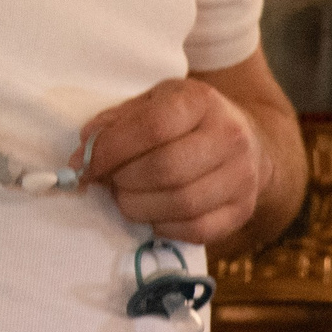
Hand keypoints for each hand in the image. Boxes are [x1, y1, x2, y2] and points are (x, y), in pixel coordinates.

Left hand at [79, 76, 267, 245]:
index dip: (111, 150)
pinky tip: (154, 214)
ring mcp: (242, 176)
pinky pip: (197, 230)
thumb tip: (82, 157)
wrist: (249, 143)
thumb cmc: (188, 122)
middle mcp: (230, 136)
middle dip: (124, 182)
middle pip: (166, 169)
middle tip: (111, 182)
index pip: (152, 127)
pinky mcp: (242, 210)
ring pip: (181, 203)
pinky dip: (164, 226)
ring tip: (129, 198)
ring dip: (140, 207)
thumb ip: (116, 124)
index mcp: (201, 101)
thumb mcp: (153, 103)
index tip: (86, 165)